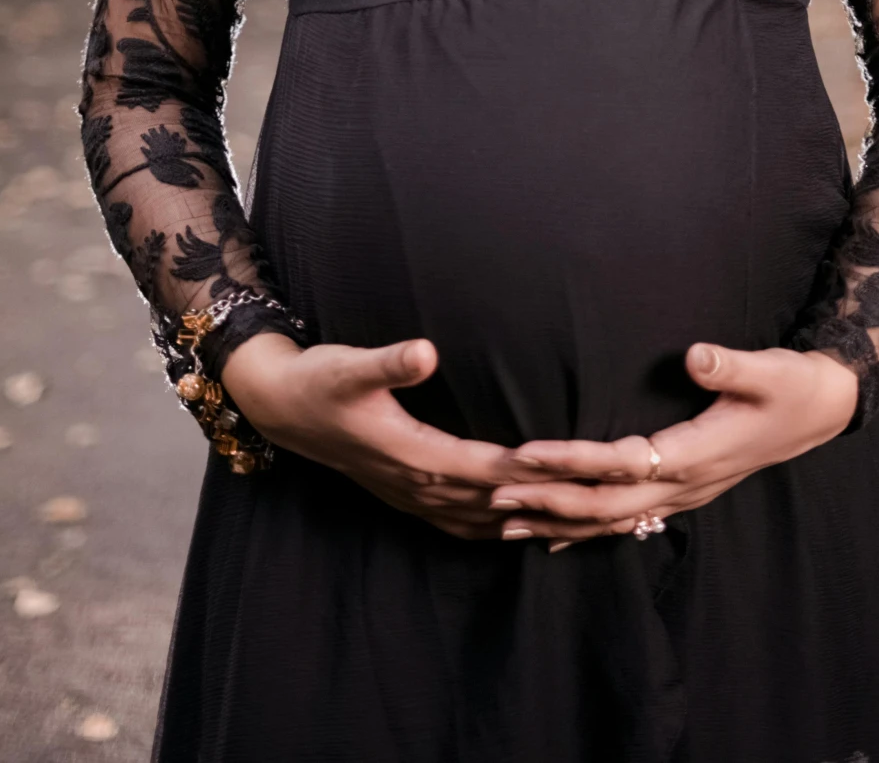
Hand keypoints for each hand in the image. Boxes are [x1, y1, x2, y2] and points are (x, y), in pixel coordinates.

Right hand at [221, 332, 555, 539]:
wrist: (281, 405)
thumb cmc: (320, 379)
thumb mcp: (350, 365)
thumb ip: (390, 362)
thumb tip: (426, 352)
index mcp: (414, 454)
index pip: (489, 468)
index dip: (533, 471)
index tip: (577, 470)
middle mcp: (417, 484)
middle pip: (495, 501)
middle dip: (546, 503)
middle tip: (598, 502)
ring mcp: (411, 494)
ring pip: (481, 519)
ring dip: (526, 522)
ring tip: (574, 523)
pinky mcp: (405, 492)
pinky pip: (459, 522)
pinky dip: (494, 527)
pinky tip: (515, 526)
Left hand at [487, 343, 859, 549]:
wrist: (819, 410)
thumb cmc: (790, 384)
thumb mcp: (768, 369)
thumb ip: (731, 365)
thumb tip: (697, 355)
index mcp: (696, 454)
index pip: (620, 461)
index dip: (572, 459)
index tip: (526, 453)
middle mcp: (684, 484)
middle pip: (604, 503)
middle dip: (547, 500)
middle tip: (493, 492)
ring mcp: (683, 494)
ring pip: (610, 520)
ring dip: (557, 522)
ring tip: (505, 521)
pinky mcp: (682, 491)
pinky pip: (626, 520)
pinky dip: (585, 531)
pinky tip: (553, 539)